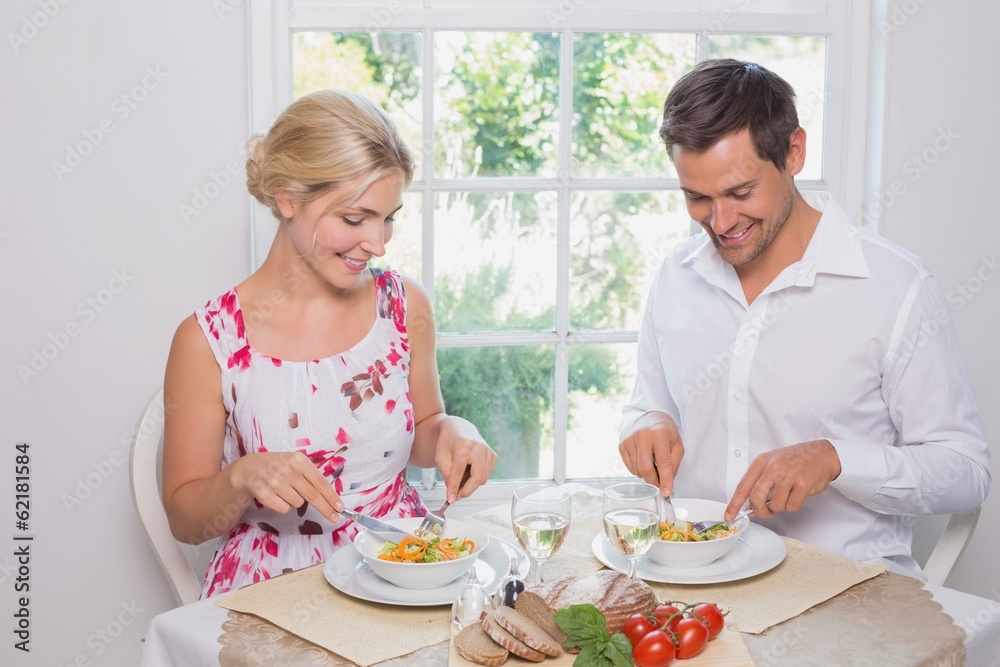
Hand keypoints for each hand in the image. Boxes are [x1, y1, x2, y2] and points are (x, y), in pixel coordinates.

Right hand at [230, 452, 343, 521]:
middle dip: (326, 509)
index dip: (331, 497)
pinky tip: (277, 495)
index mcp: (299, 460)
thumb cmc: (279, 466)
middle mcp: (288, 470)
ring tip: (286, 490)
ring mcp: (275, 483)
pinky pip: (284, 509)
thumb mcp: (295, 462)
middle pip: (313, 495)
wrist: (250, 468)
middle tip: (334, 518)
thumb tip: (331, 496)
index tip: (340, 507)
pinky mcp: (265, 495)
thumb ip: (311, 475)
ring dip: (296, 501)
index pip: (320, 482)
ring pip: (298, 504)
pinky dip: (284, 505)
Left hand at [434, 416, 497, 501]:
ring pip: (482, 479)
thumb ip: (447, 475)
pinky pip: (486, 475)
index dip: (454, 487)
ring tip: (461, 474)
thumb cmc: (448, 443)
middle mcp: (480, 448)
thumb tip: (454, 494)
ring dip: (470, 483)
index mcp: (464, 446)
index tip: (451, 499)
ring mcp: (489, 451)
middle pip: (478, 478)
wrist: (459, 428)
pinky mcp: (494, 456)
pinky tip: (470, 469)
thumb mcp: (441, 458)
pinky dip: (476, 478)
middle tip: (456, 495)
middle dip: (467, 490)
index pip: (459, 471)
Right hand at [618, 412, 684, 495]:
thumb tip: (667, 482)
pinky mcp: (621, 445)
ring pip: (637, 470)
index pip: (663, 463)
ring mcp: (629, 440)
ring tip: (652, 462)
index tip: (666, 492)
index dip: (665, 480)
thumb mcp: (676, 443)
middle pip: (645, 469)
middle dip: (653, 481)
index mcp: (659, 434)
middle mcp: (642, 436)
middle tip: (659, 482)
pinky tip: (643, 459)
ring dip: (646, 474)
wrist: (646, 415)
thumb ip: (674, 463)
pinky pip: (630, 467)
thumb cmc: (663, 430)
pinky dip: (638, 469)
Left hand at [725, 439, 841, 519]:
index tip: (729, 516)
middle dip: (759, 510)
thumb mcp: (772, 462)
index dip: (734, 504)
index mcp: (761, 462)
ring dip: (781, 506)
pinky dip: (793, 505)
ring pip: (776, 506)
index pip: (743, 486)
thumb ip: (760, 480)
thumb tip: (749, 503)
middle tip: (765, 512)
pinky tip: (798, 494)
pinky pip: (792, 507)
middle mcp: (773, 468)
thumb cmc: (796, 458)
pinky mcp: (803, 485)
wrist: (822, 454)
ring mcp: (788, 476)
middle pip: (756, 499)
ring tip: (788, 494)